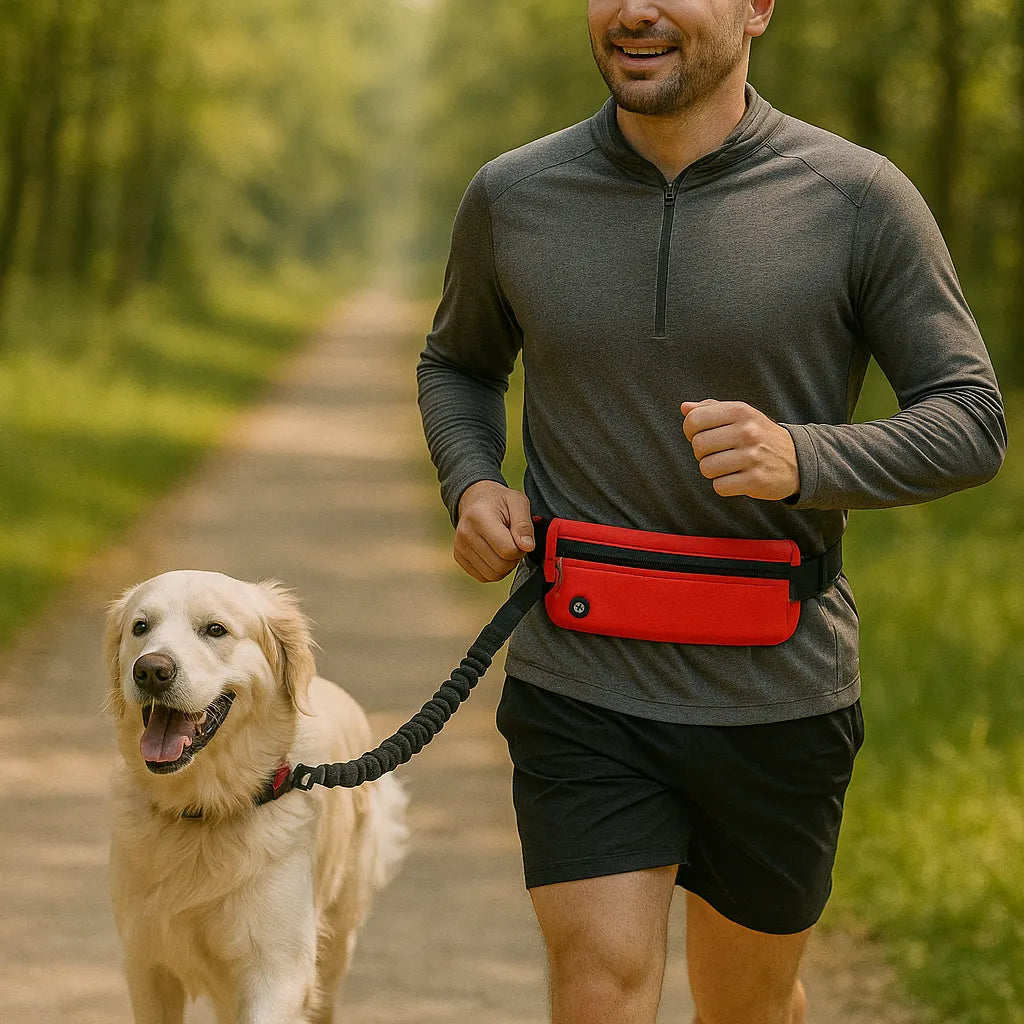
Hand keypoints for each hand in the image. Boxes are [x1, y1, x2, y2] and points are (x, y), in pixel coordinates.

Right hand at [454, 481, 534, 581]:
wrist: (475, 499)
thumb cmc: (500, 501)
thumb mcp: (518, 502)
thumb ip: (524, 524)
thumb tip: (527, 547)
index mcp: (479, 517)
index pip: (508, 550)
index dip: (521, 547)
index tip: (520, 536)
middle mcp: (465, 534)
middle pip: (500, 566)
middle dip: (514, 558)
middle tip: (514, 542)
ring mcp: (460, 548)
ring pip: (493, 575)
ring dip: (505, 565)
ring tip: (504, 547)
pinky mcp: (459, 558)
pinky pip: (484, 577)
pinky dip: (495, 570)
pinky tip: (495, 553)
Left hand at [680, 400, 799, 500]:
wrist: (798, 460)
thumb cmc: (760, 436)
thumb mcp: (741, 415)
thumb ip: (711, 409)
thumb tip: (685, 408)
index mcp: (741, 411)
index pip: (694, 420)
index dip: (691, 431)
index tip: (702, 435)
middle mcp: (748, 431)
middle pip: (698, 445)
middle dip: (702, 453)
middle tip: (717, 453)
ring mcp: (753, 456)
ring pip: (706, 468)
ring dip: (713, 471)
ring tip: (728, 466)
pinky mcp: (756, 480)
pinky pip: (720, 487)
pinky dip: (724, 485)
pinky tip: (737, 478)